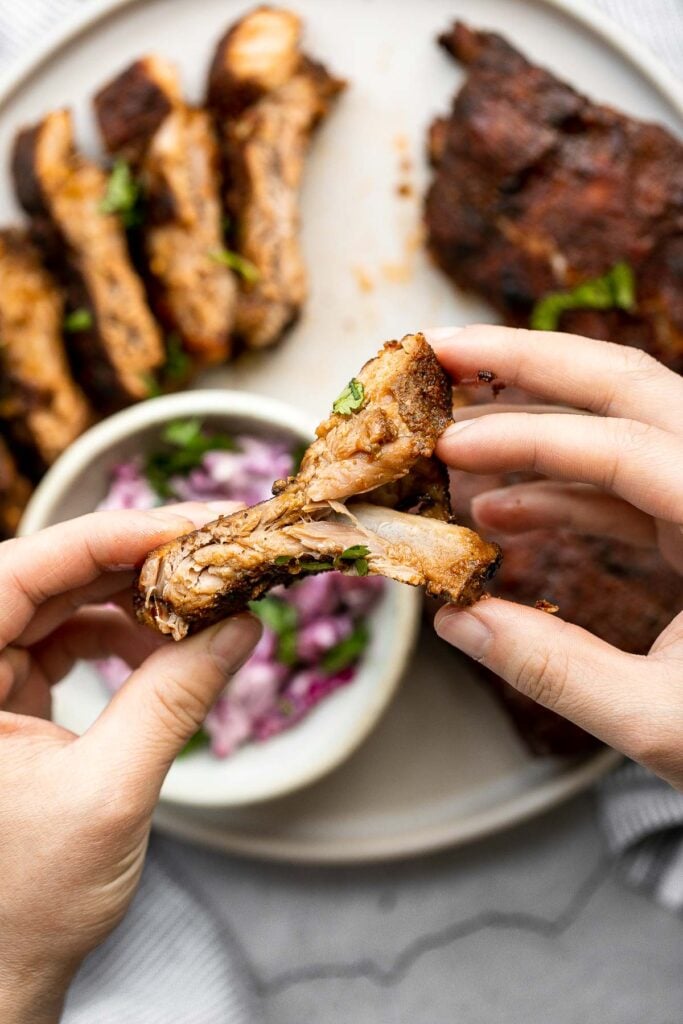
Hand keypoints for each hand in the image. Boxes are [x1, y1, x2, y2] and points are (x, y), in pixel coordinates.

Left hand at [0, 504, 259, 1023]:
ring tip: (199, 610)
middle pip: (46, 577)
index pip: (22, 571)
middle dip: (132, 562)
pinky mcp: (7, 697)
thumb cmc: (26, 902)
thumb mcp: (112, 791)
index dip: (107, 538)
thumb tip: (239, 625)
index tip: (185, 528)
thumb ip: (174, 697)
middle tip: (211, 555)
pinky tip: (166, 647)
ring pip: (59, 602)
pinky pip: (65, 638)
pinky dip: (121, 635)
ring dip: (132, 599)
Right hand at [426, 325, 682, 789]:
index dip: (527, 439)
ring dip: (535, 422)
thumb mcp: (658, 722)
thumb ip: (554, 670)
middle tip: (443, 350)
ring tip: (455, 433)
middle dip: (530, 361)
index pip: (625, 448)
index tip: (447, 447)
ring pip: (624, 424)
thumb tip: (456, 620)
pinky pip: (624, 483)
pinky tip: (499, 511)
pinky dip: (560, 489)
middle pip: (631, 386)